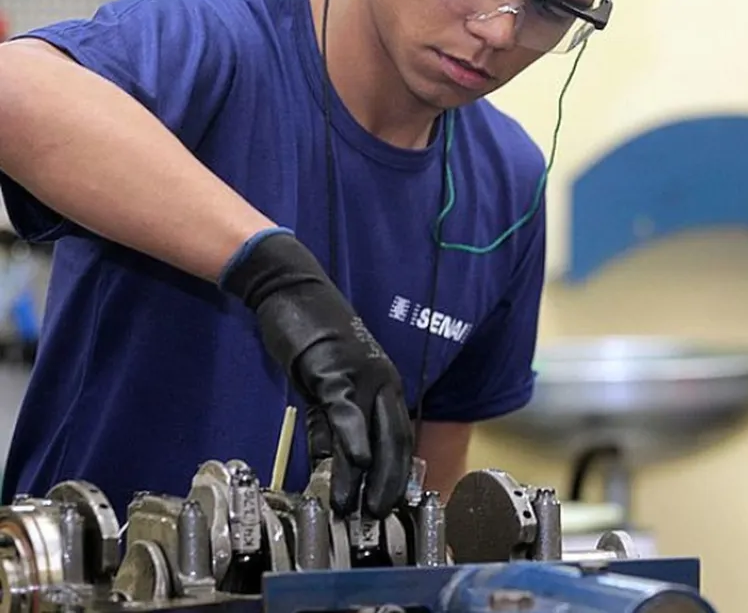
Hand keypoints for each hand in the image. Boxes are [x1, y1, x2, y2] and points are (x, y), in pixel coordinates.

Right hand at [219, 228, 413, 517]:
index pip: (398, 436)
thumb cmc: (309, 335)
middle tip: (379, 515)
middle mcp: (382, 380)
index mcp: (385, 383)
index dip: (396, 472)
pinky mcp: (335, 371)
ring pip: (374, 434)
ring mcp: (362, 375)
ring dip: (369, 476)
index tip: (390, 502)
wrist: (291, 291)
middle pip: (396, 440)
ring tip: (358, 509)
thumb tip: (329, 464)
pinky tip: (352, 467)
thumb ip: (329, 423)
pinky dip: (352, 443)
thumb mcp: (324, 385)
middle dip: (389, 482)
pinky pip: (347, 414)